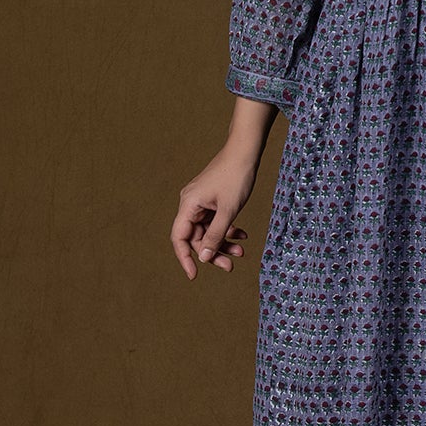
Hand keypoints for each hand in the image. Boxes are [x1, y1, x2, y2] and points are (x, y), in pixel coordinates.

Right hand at [171, 146, 257, 278]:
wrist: (246, 151)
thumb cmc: (236, 176)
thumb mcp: (228, 211)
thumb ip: (216, 235)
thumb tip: (203, 258)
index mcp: (188, 204)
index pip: (179, 238)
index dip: (185, 258)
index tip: (194, 275)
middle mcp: (191, 203)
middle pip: (196, 237)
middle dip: (213, 252)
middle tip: (230, 266)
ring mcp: (201, 201)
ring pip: (208, 230)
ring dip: (223, 242)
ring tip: (241, 252)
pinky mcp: (212, 199)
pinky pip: (215, 220)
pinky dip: (227, 229)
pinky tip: (242, 235)